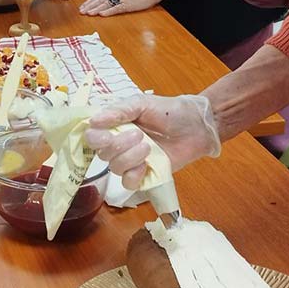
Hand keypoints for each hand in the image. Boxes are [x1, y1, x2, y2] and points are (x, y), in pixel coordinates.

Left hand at [79, 0, 163, 16]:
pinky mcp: (129, 4)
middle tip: (81, 12)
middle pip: (100, 0)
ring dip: (96, 8)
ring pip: (107, 3)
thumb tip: (103, 2)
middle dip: (90, 6)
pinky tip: (102, 14)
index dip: (89, 1)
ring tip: (88, 13)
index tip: (82, 7)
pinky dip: (109, 11)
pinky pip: (117, 7)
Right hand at [85, 94, 220, 186]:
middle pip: (102, 154)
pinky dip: (135, 175)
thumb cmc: (168, 111)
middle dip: (118, 145)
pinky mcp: (145, 176)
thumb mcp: (141, 103)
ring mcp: (132, 161)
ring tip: (148, 146)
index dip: (95, 138)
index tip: (107, 134)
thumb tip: (93, 120)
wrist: (196, 125)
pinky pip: (129, 183)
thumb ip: (118, 111)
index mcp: (114, 125)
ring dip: (130, 158)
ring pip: (115, 169)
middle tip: (139, 134)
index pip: (92, 136)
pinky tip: (146, 165)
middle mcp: (119, 145)